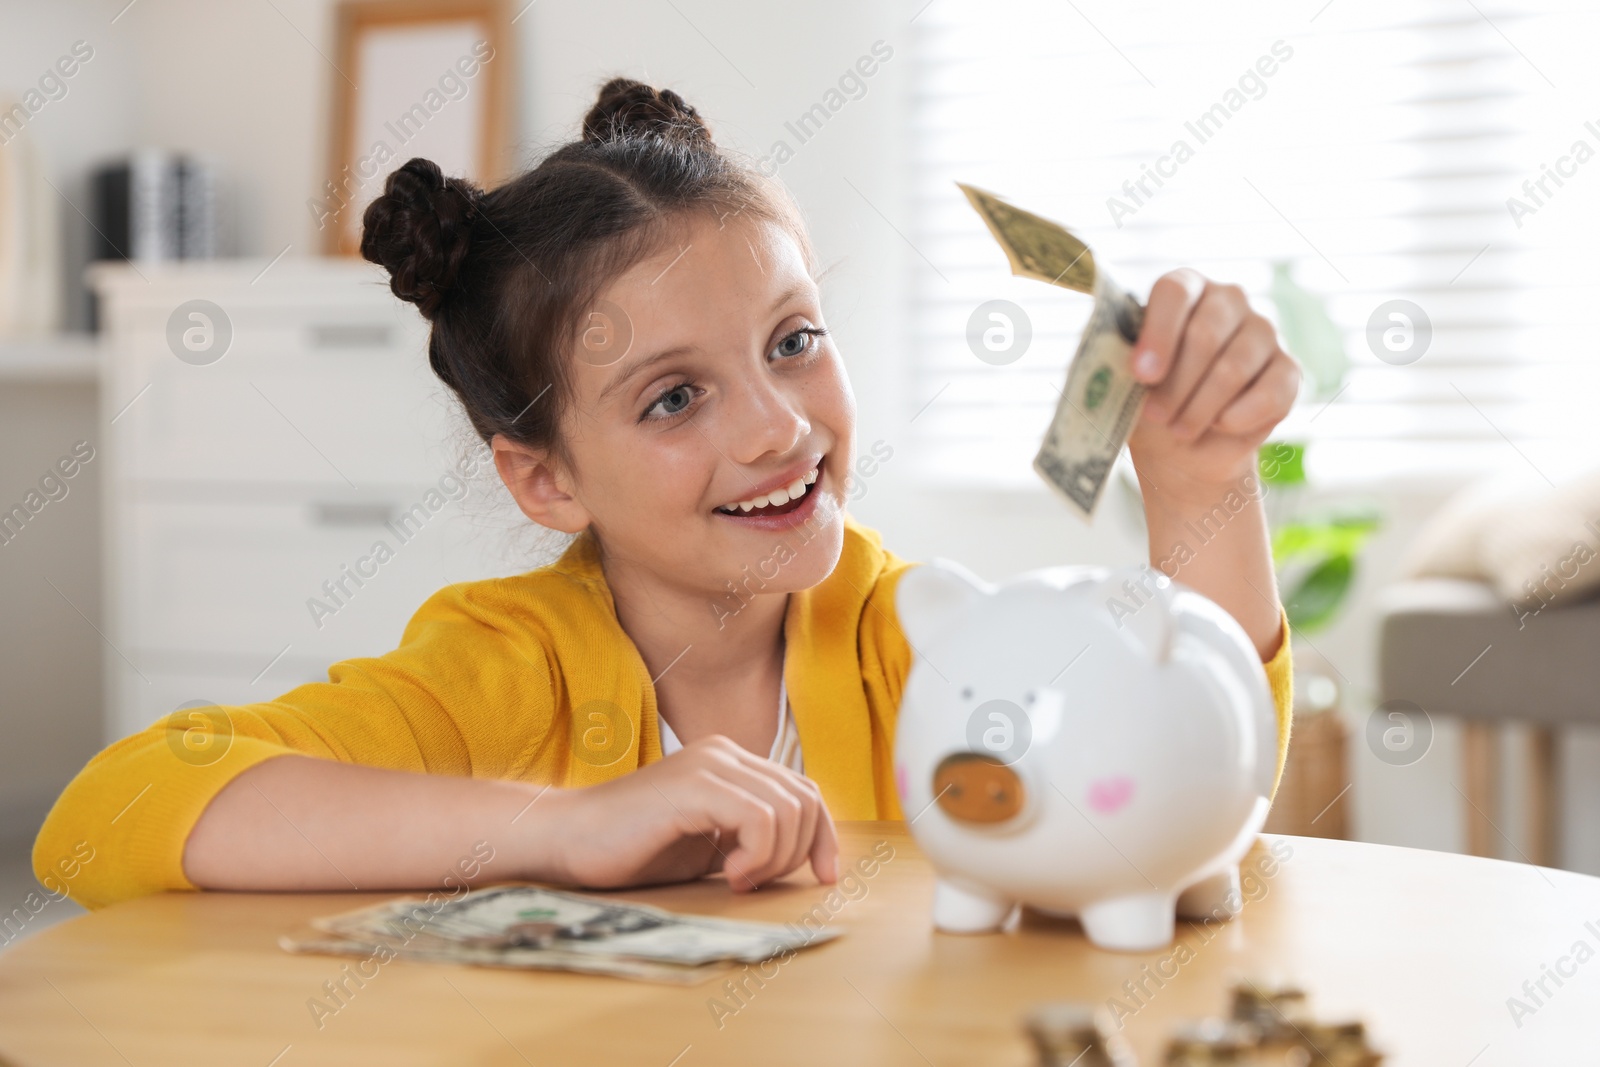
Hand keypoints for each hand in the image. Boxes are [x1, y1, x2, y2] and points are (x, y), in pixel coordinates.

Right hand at [543, 735, 838, 891]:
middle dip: (799, 852)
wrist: (566, 839)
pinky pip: (761, 817)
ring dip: (774, 858)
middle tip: (755, 883)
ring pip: (790, 808)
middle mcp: (725, 753)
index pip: (803, 791)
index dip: (822, 837)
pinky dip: (757, 855)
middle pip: (805, 799)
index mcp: (730, 763)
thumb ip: (748, 840)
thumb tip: (804, 860)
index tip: (823, 878)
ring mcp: (710, 764)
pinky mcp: (694, 785)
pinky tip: (727, 874)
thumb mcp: (705, 845)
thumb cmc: (629, 849)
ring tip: (736, 879)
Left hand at [1126, 269, 1301, 492]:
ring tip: (1180, 429)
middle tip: (1156, 415)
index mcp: (1185, 289)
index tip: (1142, 375)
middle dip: (1176, 383)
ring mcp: (1263, 332)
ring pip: (1234, 367)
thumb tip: (1135, 368)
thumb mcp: (1129, 382)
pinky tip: (1219, 426)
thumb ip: (1128, 365)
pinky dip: (1239, 416)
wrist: (1183, 444)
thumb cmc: (1150, 400)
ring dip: (1201, 407)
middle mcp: (1228, 300)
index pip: (1175, 291)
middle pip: (1205, 334)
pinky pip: (1271, 392)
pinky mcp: (1288, 369)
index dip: (1158, 334)